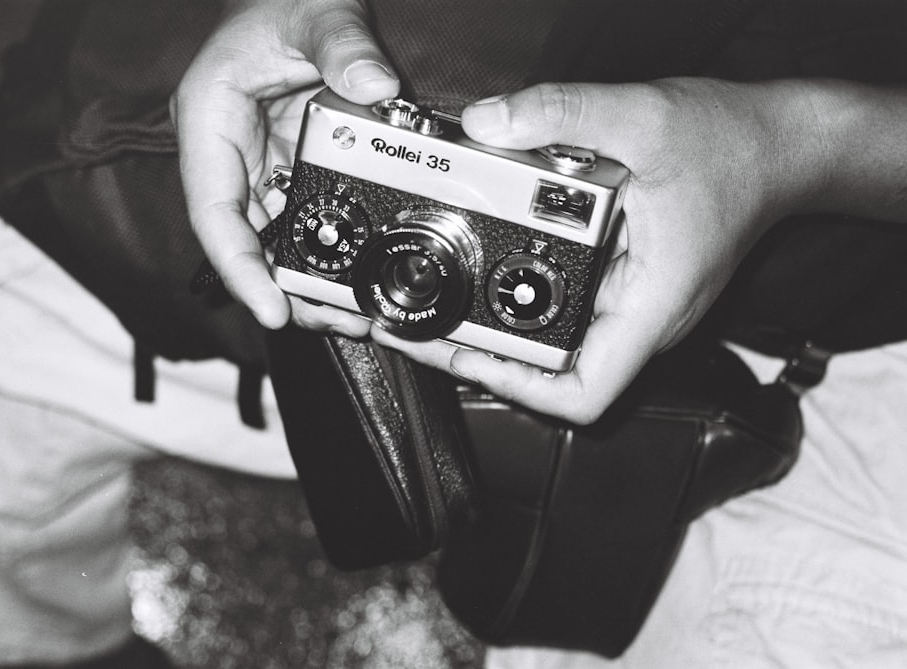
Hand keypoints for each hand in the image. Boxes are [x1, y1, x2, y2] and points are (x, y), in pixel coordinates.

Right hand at [172, 0, 397, 335]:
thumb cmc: (282, 1)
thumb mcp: (314, 12)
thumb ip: (342, 45)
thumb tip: (377, 90)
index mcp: (210, 122)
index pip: (214, 212)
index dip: (238, 269)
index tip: (271, 309)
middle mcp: (228, 155)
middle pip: (245, 242)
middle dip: (283, 291)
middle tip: (335, 321)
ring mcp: (259, 167)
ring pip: (274, 241)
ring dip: (309, 281)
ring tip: (353, 312)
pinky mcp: (289, 169)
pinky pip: (304, 221)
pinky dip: (329, 253)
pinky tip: (358, 275)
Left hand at [374, 79, 812, 422]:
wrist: (780, 146)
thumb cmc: (733, 144)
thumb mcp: (646, 116)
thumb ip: (563, 112)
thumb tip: (487, 124)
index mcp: (650, 304)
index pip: (584, 395)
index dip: (514, 390)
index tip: (462, 359)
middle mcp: (641, 319)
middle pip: (555, 378)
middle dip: (486, 361)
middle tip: (429, 328)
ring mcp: (634, 307)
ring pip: (557, 350)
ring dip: (499, 337)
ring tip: (444, 309)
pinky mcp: (627, 286)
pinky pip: (566, 313)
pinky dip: (522, 304)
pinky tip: (489, 276)